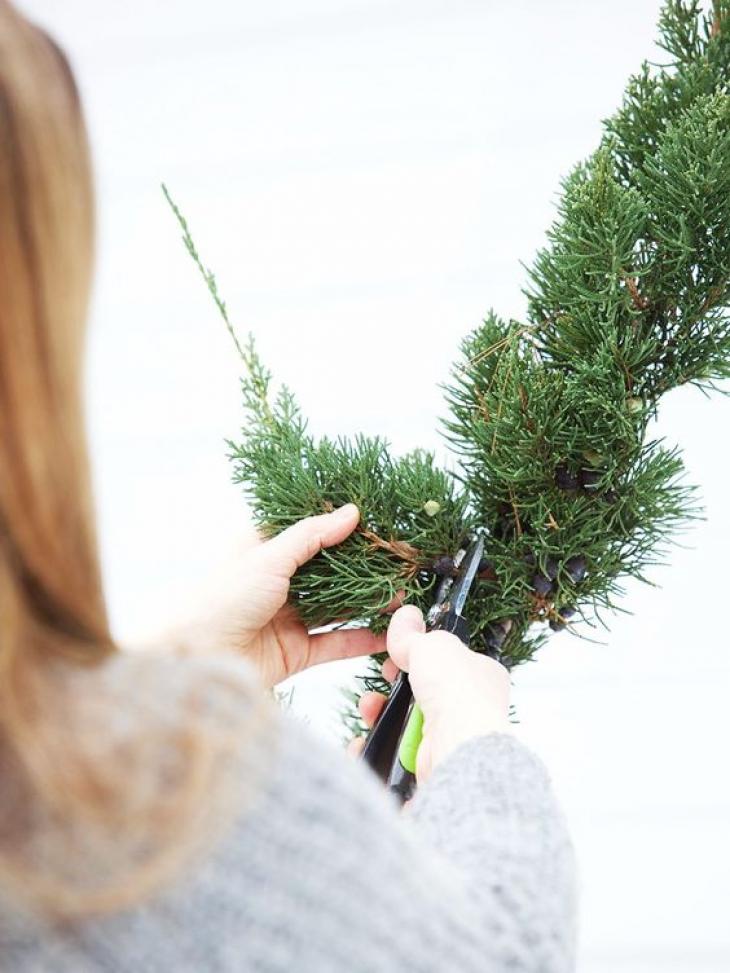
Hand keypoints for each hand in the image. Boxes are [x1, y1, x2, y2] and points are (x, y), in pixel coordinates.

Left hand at [172, 504, 387, 687]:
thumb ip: (312, 536)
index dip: (343, 527)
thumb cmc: (221, 598)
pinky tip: (390, 632)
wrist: (195, 659)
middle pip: (331, 571)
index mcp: (264, 550)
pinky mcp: (296, 652)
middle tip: (401, 562)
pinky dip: (363, 638)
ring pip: (339, 607)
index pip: (311, 531)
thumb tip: (351, 512)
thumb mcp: (268, 557)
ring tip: (405, 594)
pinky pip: (336, 642)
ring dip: (370, 602)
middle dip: (365, 568)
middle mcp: (279, 581)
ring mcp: (288, 617)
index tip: (379, 522)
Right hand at [349, 605, 510, 783]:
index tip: (402, 651)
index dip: (422, 654)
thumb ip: (415, 635)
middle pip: (421, 691)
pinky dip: (378, 746)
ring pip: (404, 722)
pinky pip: (394, 753)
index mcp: (482, 676)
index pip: (449, 661)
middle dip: (395, 685)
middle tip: (389, 677)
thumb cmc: (459, 693)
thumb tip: (405, 616)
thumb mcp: (434, 647)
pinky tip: (371, 737)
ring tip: (373, 709)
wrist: (456, 747)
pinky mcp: (428, 764)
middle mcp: (469, 709)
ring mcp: (448, 738)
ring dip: (381, 714)